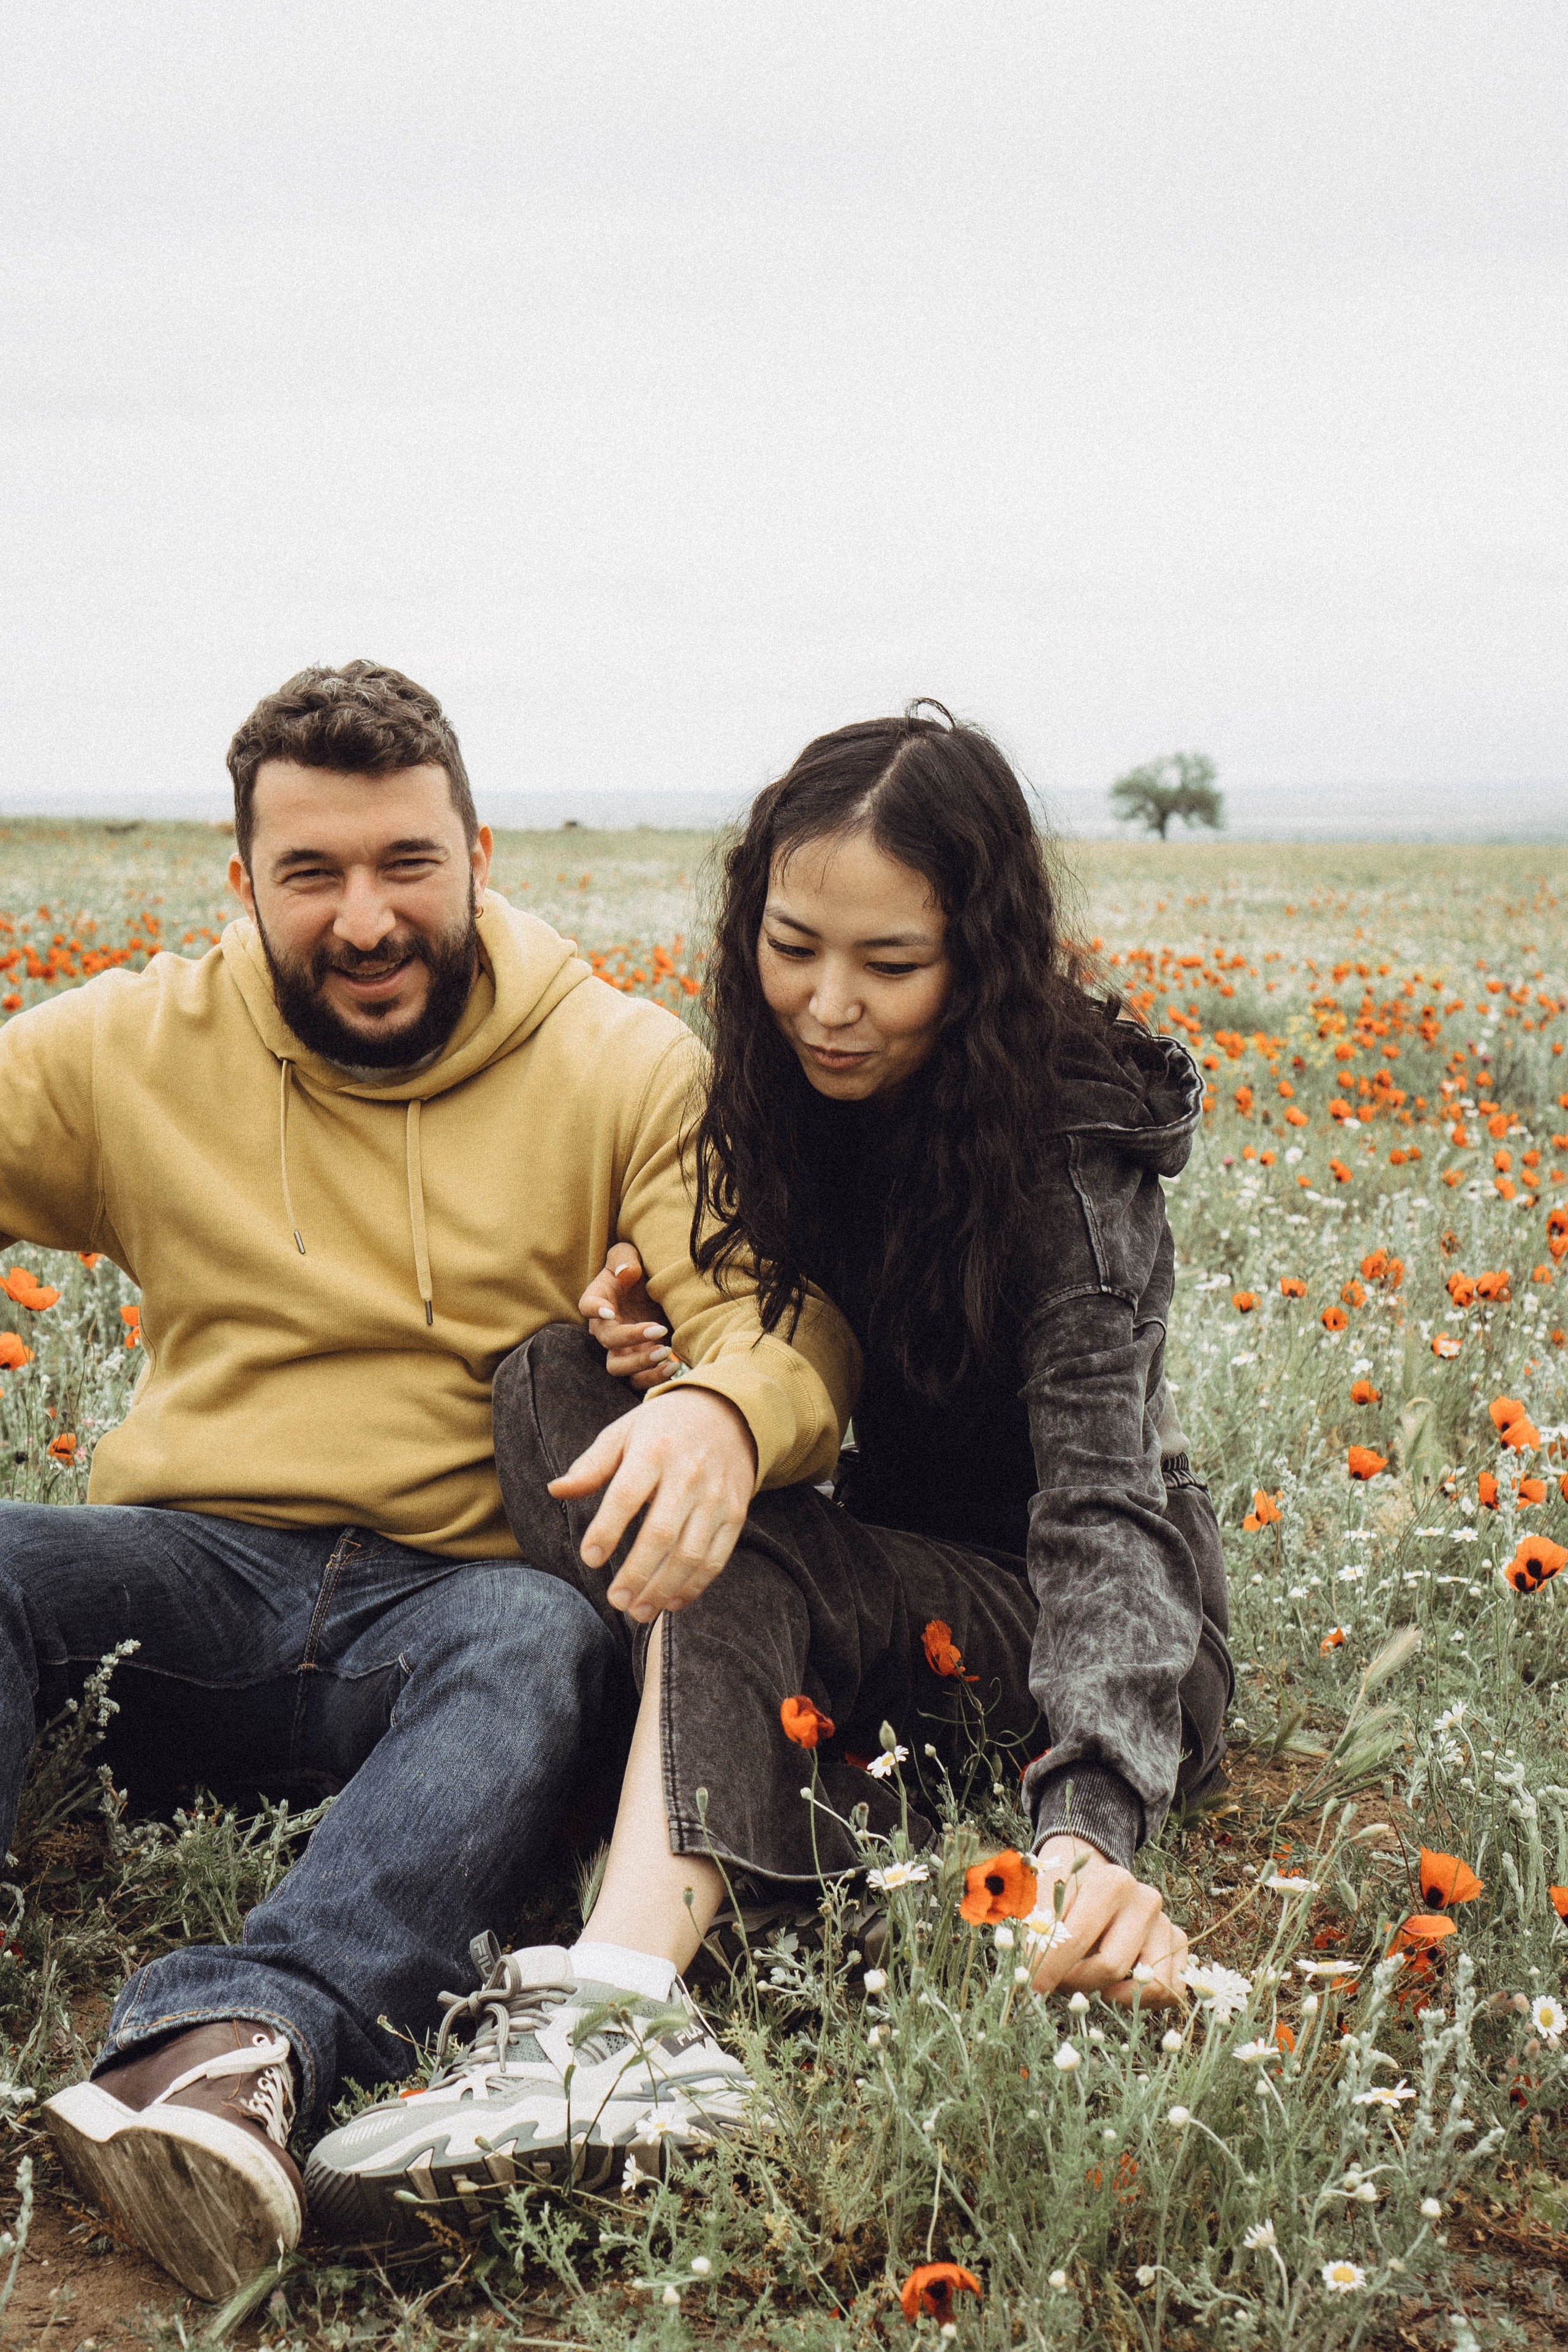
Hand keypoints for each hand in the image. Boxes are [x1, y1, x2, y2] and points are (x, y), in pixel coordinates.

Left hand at [546, 1387, 756, 1621]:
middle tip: (615, 1600)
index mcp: (654, 1451)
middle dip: (637, 1573)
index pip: (627, 1495)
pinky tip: (670, 1602)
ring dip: (664, 1589)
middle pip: (661, 1533)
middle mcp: (689, 1475)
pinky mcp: (735, 1514)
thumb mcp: (624, 1433)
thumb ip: (591, 1466)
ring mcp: (716, 1497)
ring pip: (691, 1553)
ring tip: (639, 1612)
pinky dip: (694, 1586)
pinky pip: (716, 1558)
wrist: (728, 1413)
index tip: (590, 1558)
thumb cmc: (663, 1428)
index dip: (607, 1529)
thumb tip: (555, 1490)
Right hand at [579, 1243, 678, 1391]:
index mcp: (599, 1299)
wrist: (651, 1289)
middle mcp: (606, 1327)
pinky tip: (673, 1366)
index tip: (610, 1310)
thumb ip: (625, 1258)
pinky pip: (637, 1379)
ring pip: (618, 1368)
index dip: (595, 1310)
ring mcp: (621, 1347)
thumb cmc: (635, 1270)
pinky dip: (653, 1378)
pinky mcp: (638, 1360)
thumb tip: (626, 1273)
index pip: (588, 1305)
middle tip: (659, 1329)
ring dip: (640, 1364)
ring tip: (666, 1352)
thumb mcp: (629, 1254)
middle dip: (630, 1338)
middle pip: (607, 1341)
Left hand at [1025, 1836, 1187, 2009]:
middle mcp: (1145, 1900)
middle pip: (1110, 1967)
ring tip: (1088, 1978)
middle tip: (1059, 1977)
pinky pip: (1169, 1991)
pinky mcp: (1177, 1945)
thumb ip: (1034, 1932)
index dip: (1049, 1969)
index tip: (1030, 1988)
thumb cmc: (1062, 1892)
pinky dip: (1141, 1998)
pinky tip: (1116, 1986)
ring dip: (1111, 1992)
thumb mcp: (1041, 1900)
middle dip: (1078, 1982)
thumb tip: (1025, 1975)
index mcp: (1111, 1883)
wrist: (1093, 1876)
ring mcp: (1165, 1923)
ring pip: (1145, 1984)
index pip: (1075, 1939)